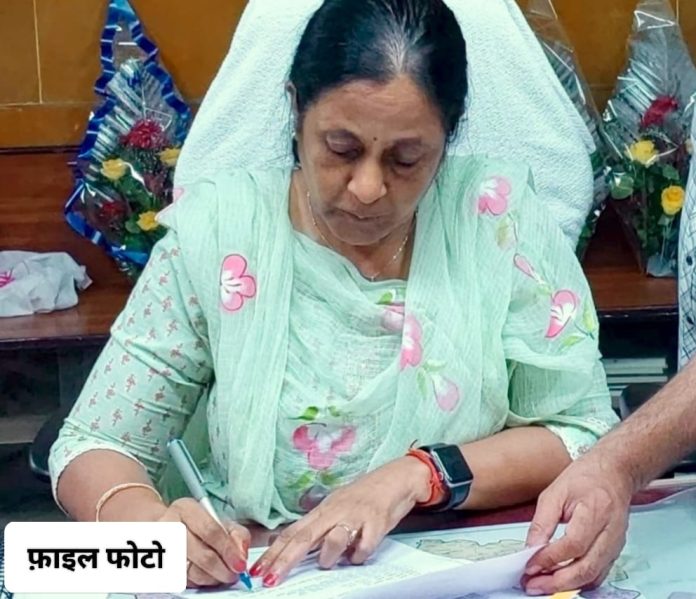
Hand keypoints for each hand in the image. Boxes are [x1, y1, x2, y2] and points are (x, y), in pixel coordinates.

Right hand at [157, 498, 250, 587]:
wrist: (165, 529)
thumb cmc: (196, 525)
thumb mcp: (219, 520)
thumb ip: (236, 534)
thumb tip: (241, 553)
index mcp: (186, 508)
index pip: (210, 530)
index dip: (228, 549)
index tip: (240, 563)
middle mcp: (169, 526)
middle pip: (201, 554)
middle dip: (222, 568)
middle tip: (234, 574)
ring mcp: (161, 547)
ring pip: (192, 571)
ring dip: (212, 578)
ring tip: (222, 576)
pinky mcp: (159, 567)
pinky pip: (183, 581)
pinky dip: (200, 582)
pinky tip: (207, 576)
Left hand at [250, 456, 430, 586]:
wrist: (395, 479)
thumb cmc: (363, 496)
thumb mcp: (334, 508)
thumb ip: (315, 526)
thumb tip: (287, 543)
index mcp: (322, 511)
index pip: (291, 533)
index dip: (273, 553)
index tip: (257, 571)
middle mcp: (334, 512)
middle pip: (304, 538)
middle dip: (284, 561)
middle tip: (269, 579)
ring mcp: (355, 516)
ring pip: (334, 538)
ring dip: (327, 556)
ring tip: (327, 563)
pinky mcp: (376, 522)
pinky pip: (364, 545)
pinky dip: (359, 555)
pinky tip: (359, 554)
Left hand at [522, 452, 632, 594]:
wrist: (614, 473)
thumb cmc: (585, 478)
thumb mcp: (555, 492)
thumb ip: (542, 522)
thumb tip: (530, 549)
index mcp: (596, 510)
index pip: (574, 544)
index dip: (550, 558)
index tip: (529, 566)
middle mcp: (611, 532)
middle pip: (586, 567)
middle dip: (557, 582)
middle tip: (532, 585)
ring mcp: (616, 544)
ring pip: (593, 576)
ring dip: (566, 586)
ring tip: (541, 586)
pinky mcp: (614, 552)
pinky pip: (598, 575)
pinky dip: (579, 582)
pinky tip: (560, 581)